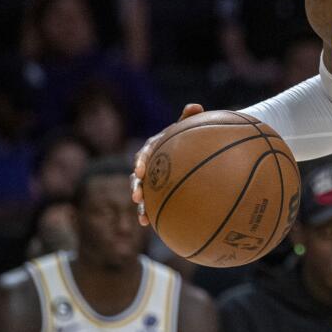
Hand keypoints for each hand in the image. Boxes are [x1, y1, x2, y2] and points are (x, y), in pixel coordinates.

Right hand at [132, 104, 203, 224]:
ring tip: (143, 217)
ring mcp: (154, 179)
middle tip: (137, 196)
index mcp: (155, 148)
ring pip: (143, 193)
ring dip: (142, 205)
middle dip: (136, 187)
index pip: (144, 154)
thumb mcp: (190, 126)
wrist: (194, 148)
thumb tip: (195, 106)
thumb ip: (191, 118)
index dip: (140, 162)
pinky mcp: (160, 191)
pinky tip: (152, 225)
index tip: (140, 171)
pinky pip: (155, 203)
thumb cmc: (191, 135)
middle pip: (138, 177)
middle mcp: (150, 164)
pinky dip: (152, 213)